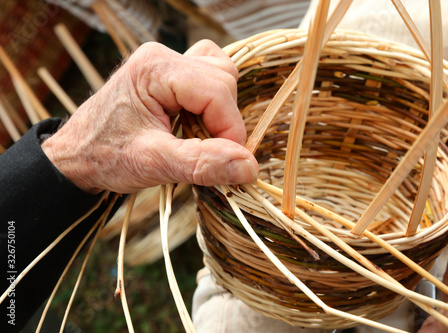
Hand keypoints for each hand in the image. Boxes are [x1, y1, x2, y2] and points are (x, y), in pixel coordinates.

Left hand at [42, 40, 258, 193]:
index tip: (227, 162)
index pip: (217, 91)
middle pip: (223, 80)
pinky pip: (210, 77)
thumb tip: (250, 167)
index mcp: (155, 69)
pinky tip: (195, 123)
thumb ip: (202, 164)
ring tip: (197, 137)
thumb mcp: (154, 164)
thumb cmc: (106, 157)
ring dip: (220, 111)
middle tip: (205, 151)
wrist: (77, 156)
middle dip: (224, 122)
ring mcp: (166, 62)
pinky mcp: (170, 74)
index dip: (230, 129)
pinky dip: (213, 103)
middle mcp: (162, 56)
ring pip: (221, 75)